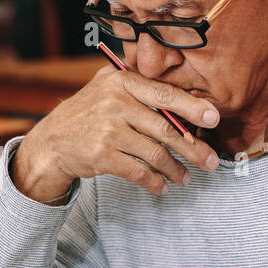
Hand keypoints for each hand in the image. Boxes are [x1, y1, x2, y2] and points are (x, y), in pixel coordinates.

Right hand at [11, 66, 224, 202]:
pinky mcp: (102, 155)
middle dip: (193, 148)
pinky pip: (139, 172)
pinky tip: (163, 187)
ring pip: (156, 154)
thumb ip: (142, 87)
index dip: (193, 107)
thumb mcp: (109, 87)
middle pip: (166, 129)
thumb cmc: (90, 113)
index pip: (165, 94)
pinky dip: (155, 182)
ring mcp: (108, 130)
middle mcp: (115, 102)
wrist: (52, 141)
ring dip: (176, 170)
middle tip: (211, 162)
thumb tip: (191, 101)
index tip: (214, 119)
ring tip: (186, 178)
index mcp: (122, 81)